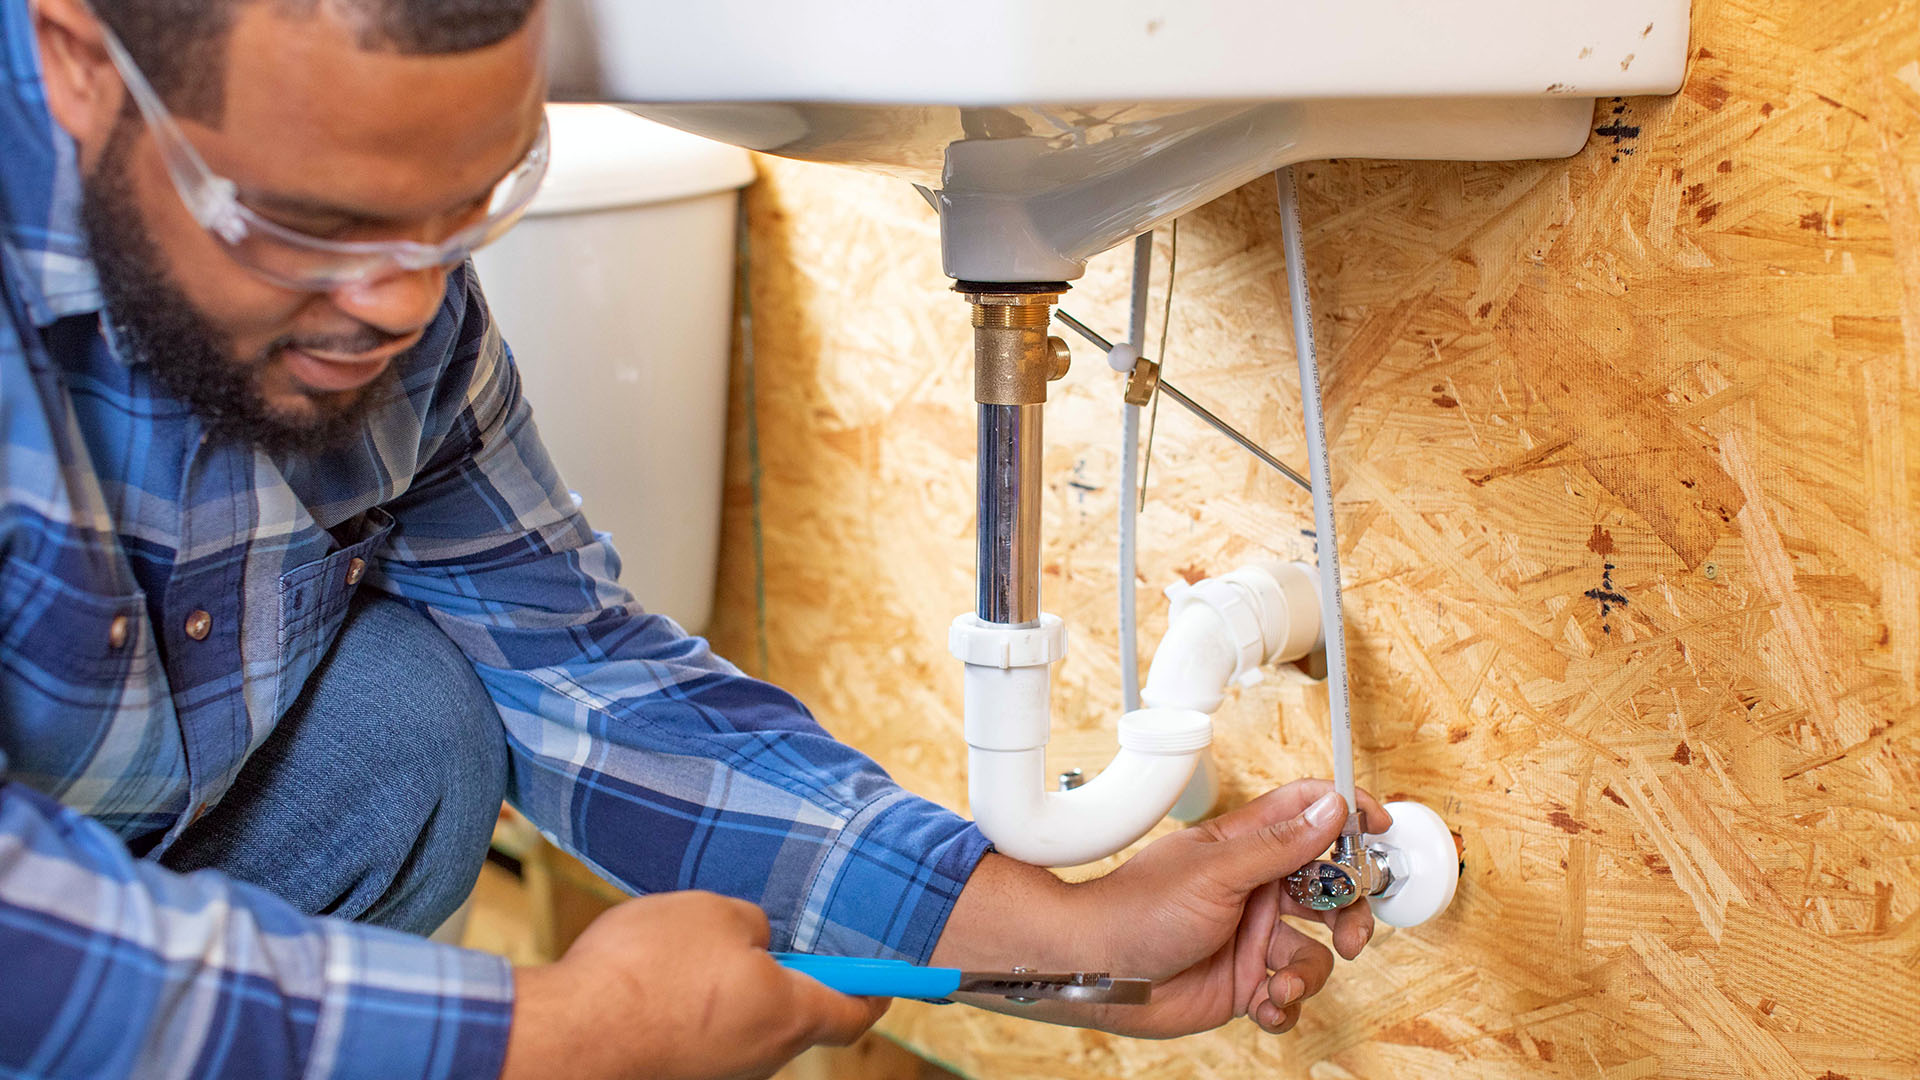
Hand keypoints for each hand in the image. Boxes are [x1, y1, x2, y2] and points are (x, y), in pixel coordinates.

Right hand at [503, 891, 889, 1079]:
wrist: (568, 1036)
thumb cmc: (648, 970)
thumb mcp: (717, 913)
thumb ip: (753, 925)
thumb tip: (755, 941)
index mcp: (790, 1015)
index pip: (856, 1010)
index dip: (878, 986)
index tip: (896, 975)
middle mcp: (764, 1058)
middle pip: (797, 1016)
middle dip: (783, 976)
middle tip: (755, 936)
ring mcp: (720, 1075)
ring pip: (744, 1025)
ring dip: (729, 991)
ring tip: (683, 955)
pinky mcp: (679, 1077)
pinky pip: (702, 1037)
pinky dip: (691, 1010)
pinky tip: (654, 983)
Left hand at [1076, 781, 1390, 1037]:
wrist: (1099, 971)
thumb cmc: (1138, 909)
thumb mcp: (1216, 870)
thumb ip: (1279, 844)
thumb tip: (1332, 807)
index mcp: (1247, 848)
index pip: (1309, 814)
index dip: (1346, 815)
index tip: (1378, 828)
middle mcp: (1255, 891)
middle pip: (1329, 893)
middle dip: (1348, 916)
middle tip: (1350, 936)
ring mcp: (1250, 939)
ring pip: (1315, 953)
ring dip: (1309, 973)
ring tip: (1281, 983)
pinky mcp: (1244, 983)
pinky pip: (1290, 996)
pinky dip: (1285, 1007)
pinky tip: (1263, 1005)